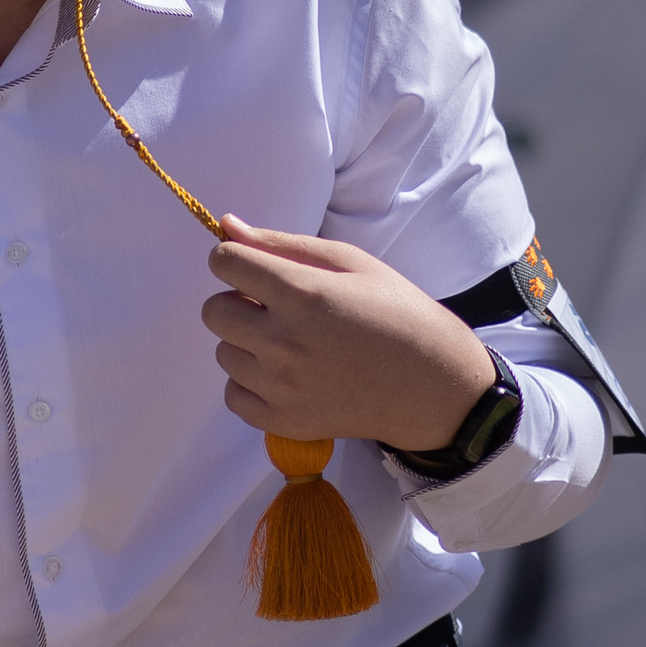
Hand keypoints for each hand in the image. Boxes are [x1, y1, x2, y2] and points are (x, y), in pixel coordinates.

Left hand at [200, 217, 495, 452]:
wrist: (432, 386)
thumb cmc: (396, 313)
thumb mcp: (350, 263)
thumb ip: (283, 244)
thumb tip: (227, 225)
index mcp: (303, 295)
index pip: (225, 263)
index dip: (235, 259)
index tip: (254, 268)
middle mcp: (285, 343)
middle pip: (213, 311)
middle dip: (237, 301)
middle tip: (277, 308)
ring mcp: (281, 388)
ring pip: (224, 353)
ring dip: (247, 343)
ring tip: (293, 344)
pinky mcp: (283, 422)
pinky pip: (234, 395)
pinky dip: (252, 384)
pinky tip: (288, 375)